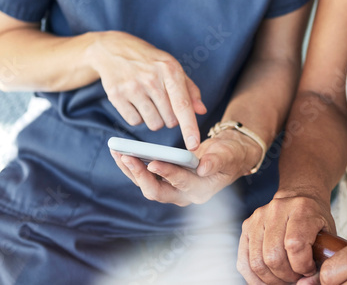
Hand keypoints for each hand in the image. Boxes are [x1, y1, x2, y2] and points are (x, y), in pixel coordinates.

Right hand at [88, 31, 206, 148]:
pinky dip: (138, 117)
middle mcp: (151, 79)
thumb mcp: (171, 66)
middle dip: (170, 117)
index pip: (182, 105)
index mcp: (169, 69)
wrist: (114, 49)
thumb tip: (201, 111)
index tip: (194, 145)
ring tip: (148, 101)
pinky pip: (135, 122)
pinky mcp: (116, 96)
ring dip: (155, 119)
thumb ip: (189, 89)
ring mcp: (132, 87)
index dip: (190, 127)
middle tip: (162, 101)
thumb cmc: (149, 60)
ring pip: (153, 124)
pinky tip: (135, 101)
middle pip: (170, 120)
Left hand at [110, 128, 262, 205]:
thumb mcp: (228, 156)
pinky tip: (120, 153)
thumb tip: (203, 167)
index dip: (167, 174)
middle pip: (157, 191)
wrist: (226, 156)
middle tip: (127, 157)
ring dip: (130, 170)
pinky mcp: (163, 181)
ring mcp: (172, 189)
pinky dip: (132, 165)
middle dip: (140, 175)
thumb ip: (217, 161)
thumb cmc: (229, 155)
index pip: (181, 184)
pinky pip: (144, 177)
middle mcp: (183, 195)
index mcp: (200, 191)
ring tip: (117, 152)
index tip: (153, 162)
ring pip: (146, 185)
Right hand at [237, 190, 334, 283]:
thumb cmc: (314, 220)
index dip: (302, 266)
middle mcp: (276, 209)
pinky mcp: (247, 227)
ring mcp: (258, 217)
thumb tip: (307, 284)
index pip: (295, 245)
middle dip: (286, 276)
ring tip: (284, 278)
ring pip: (257, 262)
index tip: (309, 270)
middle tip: (296, 277)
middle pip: (273, 256)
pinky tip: (267, 280)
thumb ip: (322, 260)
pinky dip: (254, 278)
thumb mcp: (328, 235)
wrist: (299, 196)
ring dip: (271, 279)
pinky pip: (243, 261)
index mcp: (301, 208)